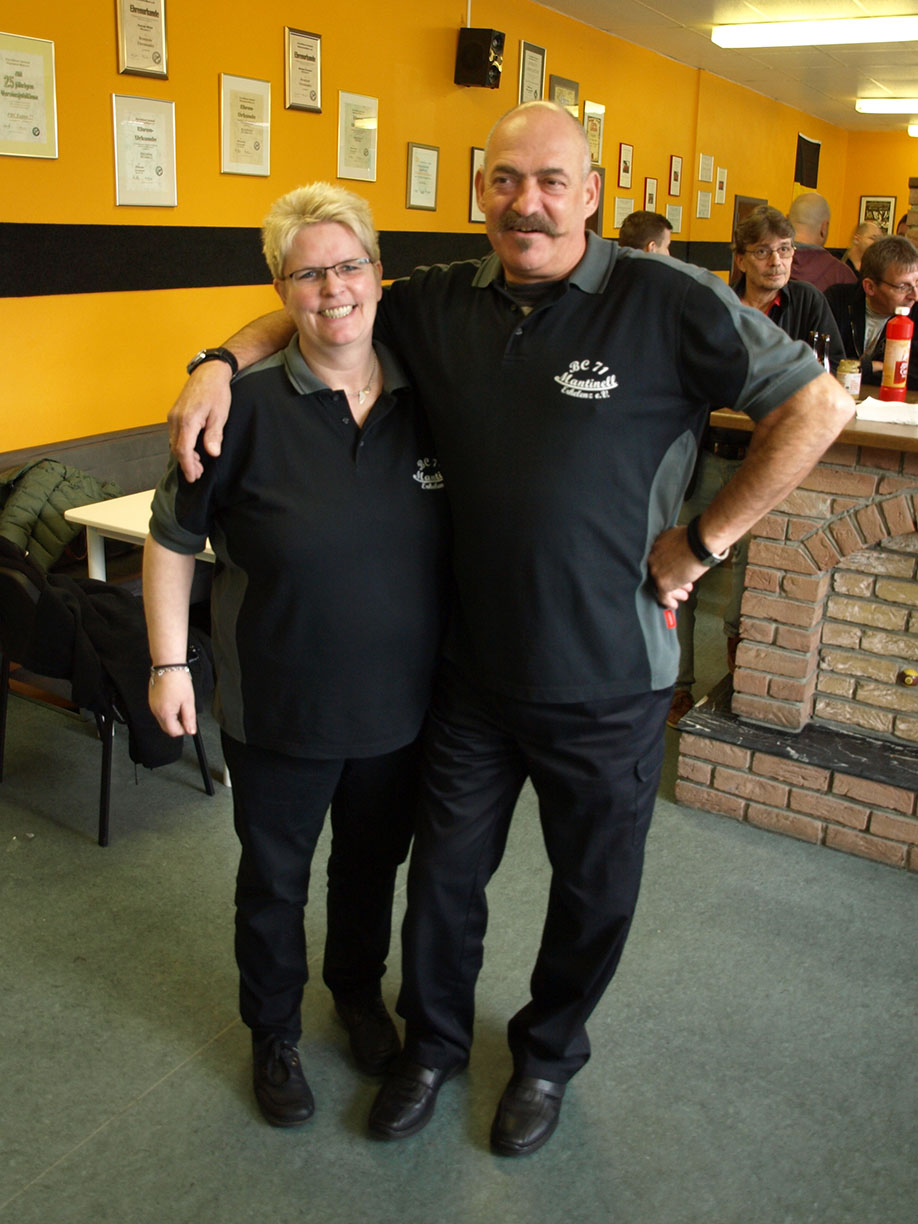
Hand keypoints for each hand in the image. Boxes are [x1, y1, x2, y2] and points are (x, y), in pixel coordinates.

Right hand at [147, 670, 196, 736]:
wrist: (168, 666)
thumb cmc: (178, 681)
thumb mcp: (188, 702)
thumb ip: (190, 719)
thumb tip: (191, 730)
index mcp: (165, 713)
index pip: (173, 732)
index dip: (184, 729)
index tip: (189, 723)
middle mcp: (156, 711)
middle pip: (167, 727)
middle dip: (177, 724)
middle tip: (185, 713)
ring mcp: (152, 705)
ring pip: (163, 719)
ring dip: (173, 717)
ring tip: (180, 703)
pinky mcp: (152, 700)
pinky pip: (160, 711)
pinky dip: (167, 710)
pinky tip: (174, 700)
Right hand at [167, 361, 231, 481]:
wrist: (208, 372)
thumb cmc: (216, 392)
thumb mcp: (220, 415)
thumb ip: (214, 435)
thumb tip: (213, 453)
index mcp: (188, 421)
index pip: (183, 450)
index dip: (188, 466)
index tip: (193, 477)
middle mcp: (176, 419)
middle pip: (177, 448)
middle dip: (187, 463)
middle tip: (199, 474)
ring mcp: (173, 416)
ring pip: (174, 442)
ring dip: (184, 455)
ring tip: (198, 464)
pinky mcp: (174, 414)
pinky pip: (175, 434)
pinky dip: (182, 445)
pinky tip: (192, 449)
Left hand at [647, 525, 703, 608]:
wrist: (700, 543)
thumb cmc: (696, 538)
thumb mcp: (680, 539)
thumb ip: (675, 548)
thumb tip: (680, 555)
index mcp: (657, 546)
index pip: (659, 562)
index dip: (668, 569)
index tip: (673, 573)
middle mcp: (652, 558)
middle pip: (660, 574)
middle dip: (673, 580)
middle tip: (680, 585)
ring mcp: (656, 571)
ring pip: (661, 586)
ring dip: (674, 591)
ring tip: (683, 594)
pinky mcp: (663, 583)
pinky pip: (663, 596)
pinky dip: (669, 602)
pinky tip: (674, 604)